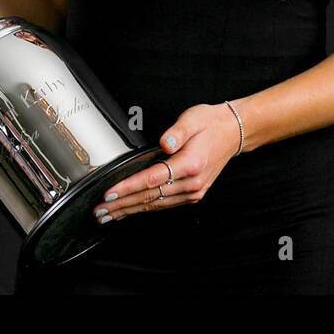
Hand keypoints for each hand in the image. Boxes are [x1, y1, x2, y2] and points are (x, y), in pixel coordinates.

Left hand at [91, 102, 241, 223]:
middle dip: (122, 205)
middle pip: (150, 197)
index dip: (128, 187)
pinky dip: (145, 208)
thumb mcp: (193, 119)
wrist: (233, 133)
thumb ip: (177, 132)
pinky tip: (131, 210)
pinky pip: (164, 204)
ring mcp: (193, 191)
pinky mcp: (193, 194)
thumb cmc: (211, 124)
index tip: (109, 193)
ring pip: (155, 205)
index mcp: (190, 164)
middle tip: (100, 211)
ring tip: (109, 215)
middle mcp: (192, 182)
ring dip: (130, 210)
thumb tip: (164, 143)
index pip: (152, 179)